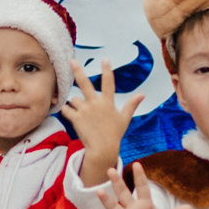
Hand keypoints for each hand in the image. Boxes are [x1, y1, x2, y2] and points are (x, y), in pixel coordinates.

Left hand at [66, 60, 141, 186]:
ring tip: (80, 112)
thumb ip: (131, 105)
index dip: (107, 70)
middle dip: (78, 71)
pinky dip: (66, 110)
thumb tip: (142, 95)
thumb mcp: (124, 119)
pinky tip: (70, 113)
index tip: (105, 59)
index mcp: (108, 102)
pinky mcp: (76, 119)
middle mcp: (95, 104)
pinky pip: (66, 109)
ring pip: (74, 99)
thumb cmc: (114, 134)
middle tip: (72, 60)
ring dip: (74, 103)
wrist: (103, 149)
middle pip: (85, 83)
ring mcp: (85, 111)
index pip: (108, 82)